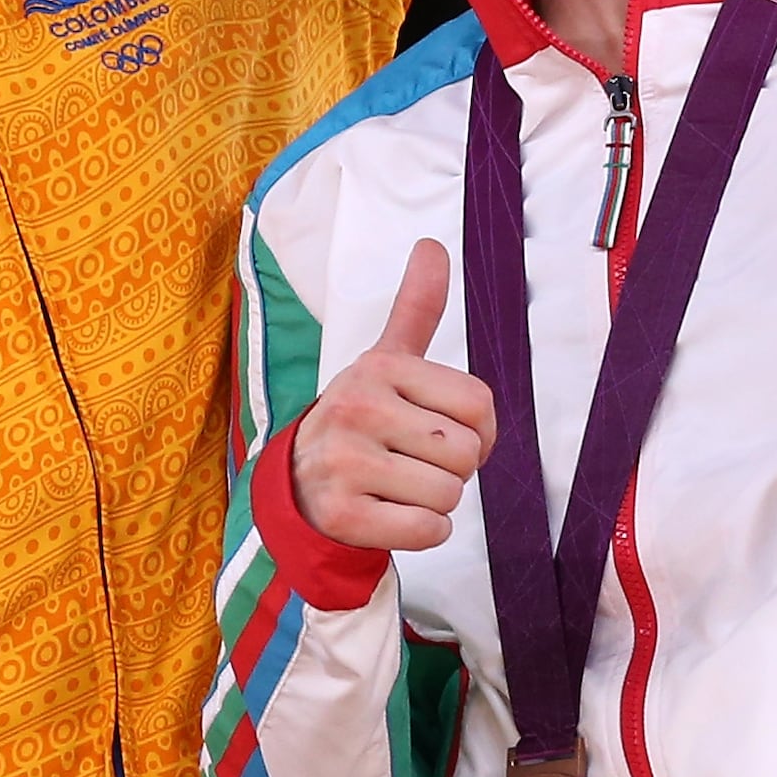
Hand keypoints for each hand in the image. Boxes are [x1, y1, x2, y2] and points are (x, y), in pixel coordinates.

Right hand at [289, 241, 496, 557]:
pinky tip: (389, 515)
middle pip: (466, 453)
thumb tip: (431, 244)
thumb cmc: (360, 421)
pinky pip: (428, 531)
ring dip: (436, 502)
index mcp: (379, 369)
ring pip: (449, 495)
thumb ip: (415, 308)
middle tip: (412, 463)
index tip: (439, 431)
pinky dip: (422, 532)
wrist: (296, 485)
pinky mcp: (341, 514)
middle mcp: (357, 408)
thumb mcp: (383, 361)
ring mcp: (344, 462)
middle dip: (452, 469)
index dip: (477, 430)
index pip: (480, 405)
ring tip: (397, 488)